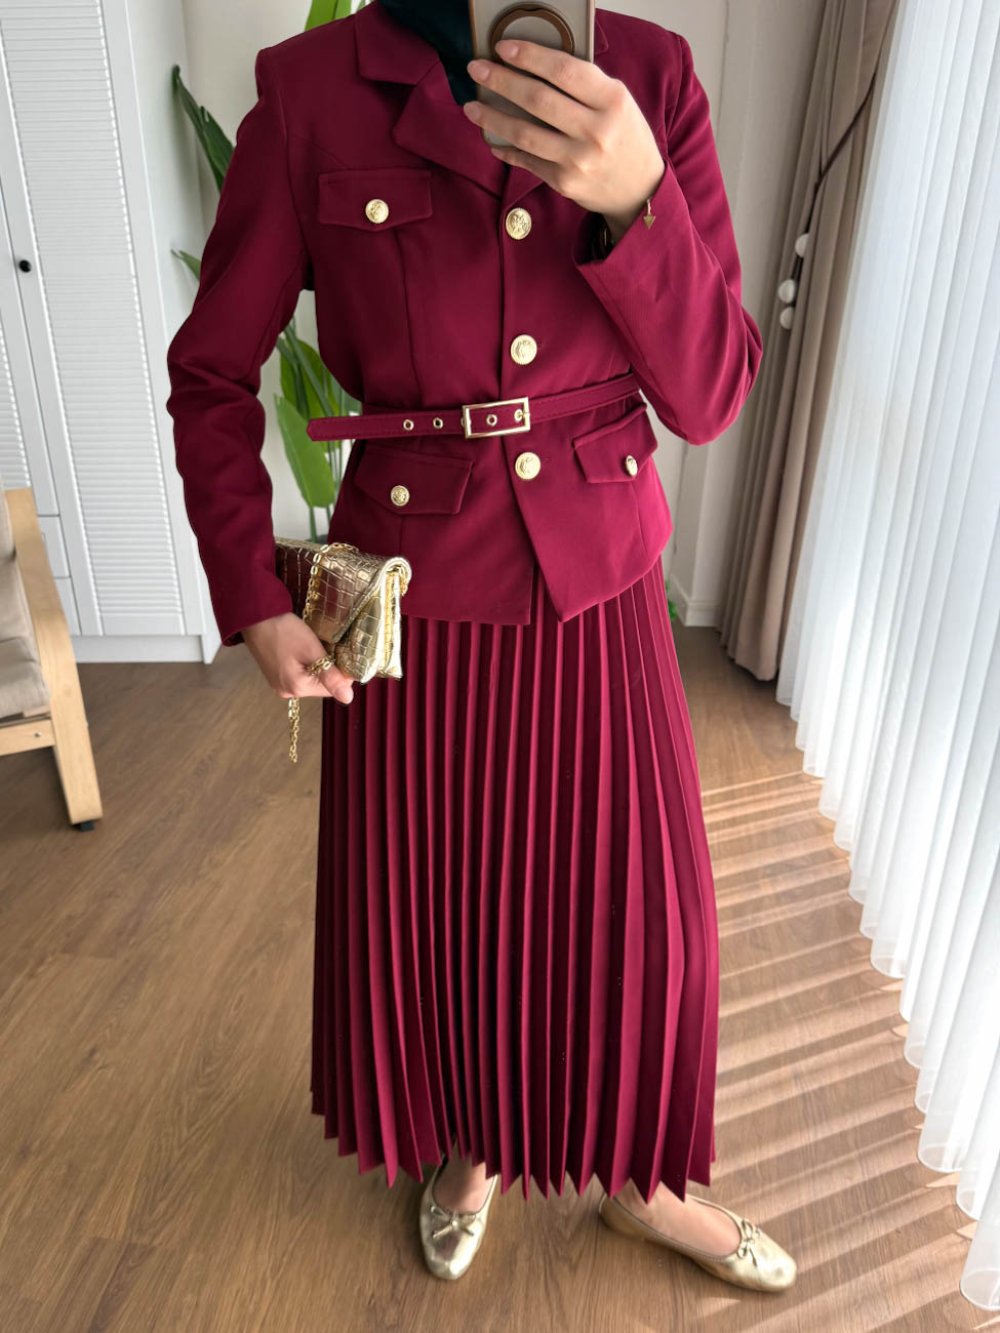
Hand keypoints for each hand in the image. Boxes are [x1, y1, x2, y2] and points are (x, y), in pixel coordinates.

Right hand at [241, 612, 355, 704]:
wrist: (255, 616)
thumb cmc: (283, 630)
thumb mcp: (311, 650)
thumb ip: (330, 675)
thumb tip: (348, 698)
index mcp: (297, 688)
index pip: (331, 689)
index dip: (341, 672)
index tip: (343, 654)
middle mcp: (287, 692)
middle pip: (320, 685)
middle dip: (329, 669)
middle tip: (329, 647)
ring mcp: (279, 684)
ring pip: (310, 679)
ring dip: (318, 665)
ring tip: (317, 646)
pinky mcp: (276, 675)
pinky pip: (299, 674)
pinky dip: (306, 664)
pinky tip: (305, 649)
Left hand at [463, 38, 665, 241]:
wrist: (640, 189)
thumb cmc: (625, 137)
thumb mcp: (617, 103)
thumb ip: (584, 85)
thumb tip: (535, 65)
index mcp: (612, 101)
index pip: (564, 70)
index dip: (529, 56)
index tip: (503, 48)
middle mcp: (595, 130)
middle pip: (537, 99)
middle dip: (501, 81)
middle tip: (477, 69)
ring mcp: (578, 160)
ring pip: (525, 133)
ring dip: (493, 118)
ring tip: (471, 106)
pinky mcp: (564, 182)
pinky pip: (527, 160)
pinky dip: (506, 149)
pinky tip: (492, 139)